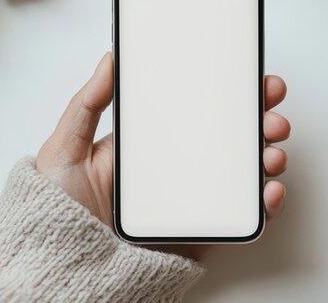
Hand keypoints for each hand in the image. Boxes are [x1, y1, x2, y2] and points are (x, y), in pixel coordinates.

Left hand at [35, 52, 289, 260]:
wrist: (61, 267)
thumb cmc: (55, 211)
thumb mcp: (64, 148)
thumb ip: (86, 104)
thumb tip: (110, 59)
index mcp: (151, 143)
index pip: (200, 110)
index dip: (232, 93)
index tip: (254, 77)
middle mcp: (177, 168)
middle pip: (231, 139)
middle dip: (261, 121)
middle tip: (271, 111)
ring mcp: (192, 200)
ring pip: (243, 174)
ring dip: (268, 158)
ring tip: (271, 153)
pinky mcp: (200, 232)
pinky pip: (241, 218)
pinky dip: (265, 205)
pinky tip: (270, 190)